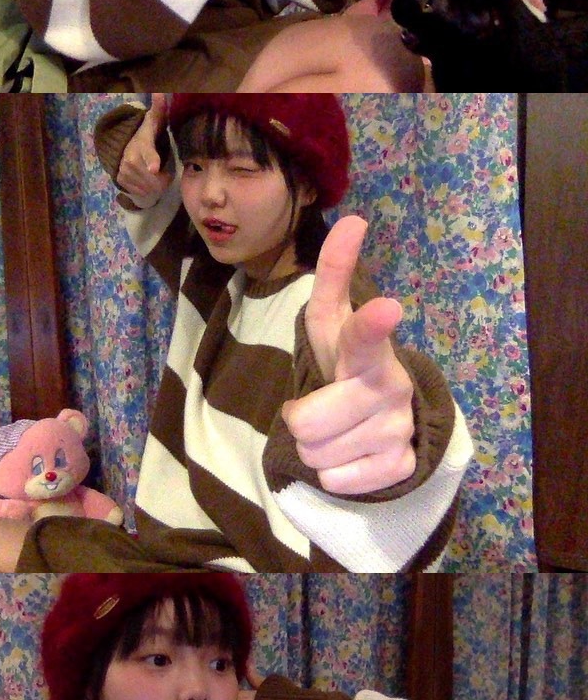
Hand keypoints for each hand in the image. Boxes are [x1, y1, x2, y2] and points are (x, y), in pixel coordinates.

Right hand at [116, 92, 170, 207]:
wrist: (126, 145)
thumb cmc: (146, 134)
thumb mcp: (154, 121)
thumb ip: (159, 109)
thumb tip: (160, 92)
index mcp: (142, 145)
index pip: (147, 153)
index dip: (151, 160)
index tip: (155, 167)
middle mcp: (130, 159)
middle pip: (154, 179)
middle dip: (164, 178)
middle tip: (165, 171)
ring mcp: (124, 171)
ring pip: (149, 187)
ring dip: (157, 184)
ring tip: (156, 174)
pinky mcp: (120, 180)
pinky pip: (140, 192)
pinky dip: (147, 189)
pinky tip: (146, 179)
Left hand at [282, 216, 415, 494]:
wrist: (385, 418)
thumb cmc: (345, 364)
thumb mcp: (332, 323)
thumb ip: (336, 274)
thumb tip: (353, 217)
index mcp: (369, 350)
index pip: (365, 334)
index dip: (372, 323)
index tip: (386, 307)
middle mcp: (390, 387)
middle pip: (308, 422)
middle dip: (299, 421)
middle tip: (316, 411)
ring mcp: (398, 429)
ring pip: (316, 456)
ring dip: (315, 449)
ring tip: (338, 430)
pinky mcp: (400, 467)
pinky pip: (337, 481)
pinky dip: (335, 474)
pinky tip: (355, 454)